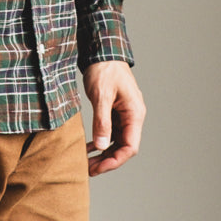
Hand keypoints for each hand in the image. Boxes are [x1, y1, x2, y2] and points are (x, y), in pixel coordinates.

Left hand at [83, 60, 145, 176]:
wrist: (102, 50)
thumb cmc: (105, 69)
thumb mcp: (102, 96)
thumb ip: (102, 122)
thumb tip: (102, 146)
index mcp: (134, 113)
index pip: (130, 146)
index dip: (115, 160)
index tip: (99, 167)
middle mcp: (132, 116)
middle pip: (124, 147)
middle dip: (107, 160)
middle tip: (89, 169)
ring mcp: (124, 114)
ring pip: (116, 141)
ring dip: (103, 153)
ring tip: (86, 163)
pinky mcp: (115, 111)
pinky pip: (110, 132)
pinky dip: (100, 141)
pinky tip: (87, 148)